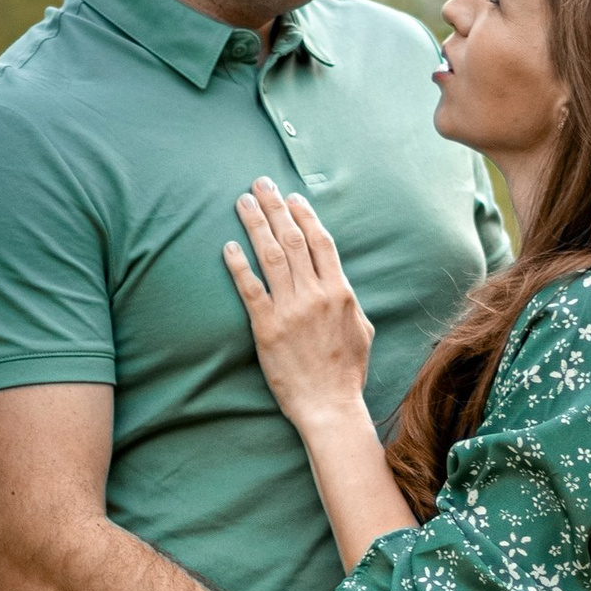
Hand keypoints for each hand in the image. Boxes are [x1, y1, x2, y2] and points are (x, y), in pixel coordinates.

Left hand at [223, 177, 373, 430]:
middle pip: (293, 240)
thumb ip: (349, 303)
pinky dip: (239, 265)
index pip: (321, 242)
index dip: (305, 216)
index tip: (292, 198)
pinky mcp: (267, 328)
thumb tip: (340, 286)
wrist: (329, 406)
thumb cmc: (346, 373)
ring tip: (243, 202)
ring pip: (271, 256)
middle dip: (276, 208)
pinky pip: (250, 289)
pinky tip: (229, 246)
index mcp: (340, 292)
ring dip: (256, 224)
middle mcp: (316, 295)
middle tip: (260, 184)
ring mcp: (291, 310)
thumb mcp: (361, 331)